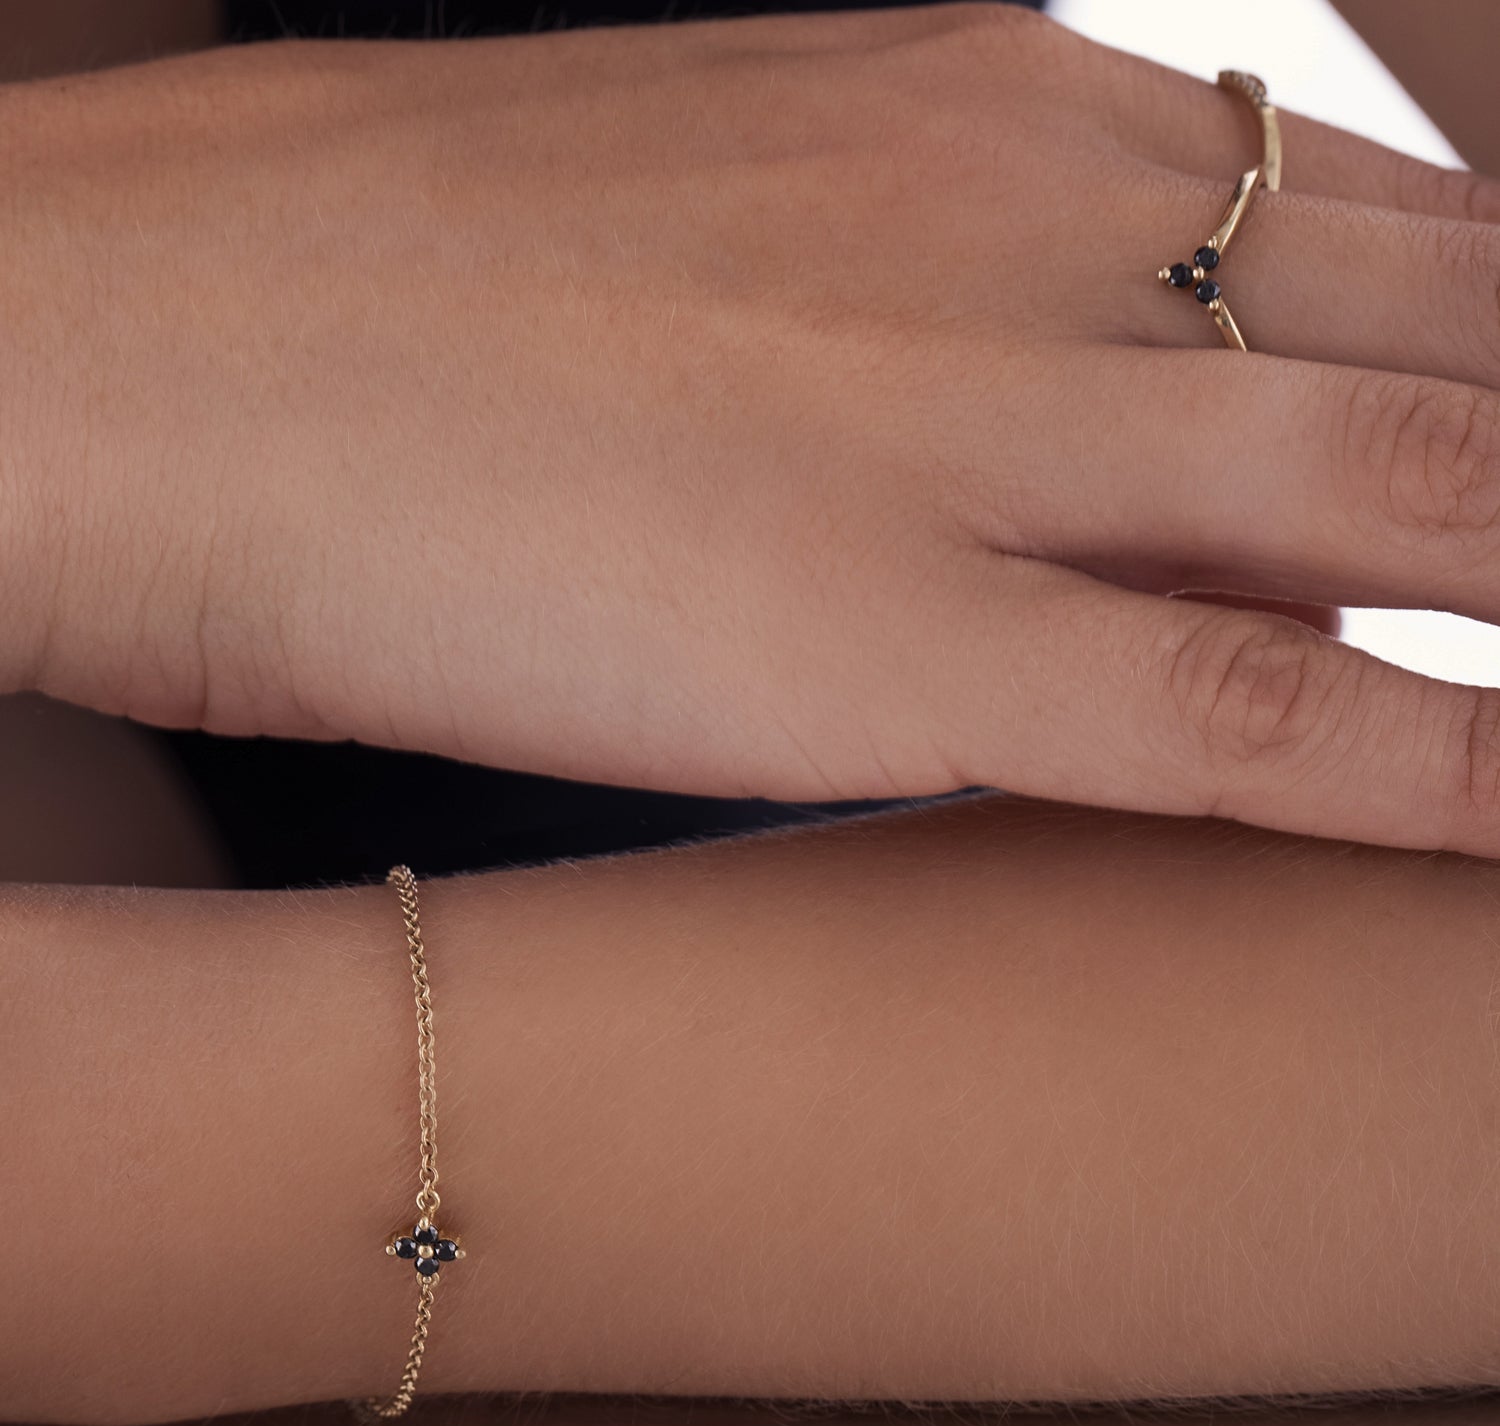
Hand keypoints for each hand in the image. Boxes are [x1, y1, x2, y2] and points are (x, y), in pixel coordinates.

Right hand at [6, 5, 1499, 848]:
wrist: (146, 338)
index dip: (1497, 335)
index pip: (1359, 218)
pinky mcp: (877, 642)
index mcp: (984, 108)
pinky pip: (1232, 711)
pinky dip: (1420, 770)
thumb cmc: (392, 272)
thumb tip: (1105, 413)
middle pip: (1439, 329)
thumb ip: (958, 294)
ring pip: (1394, 491)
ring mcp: (968, 438)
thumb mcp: (742, 201)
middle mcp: (1025, 241)